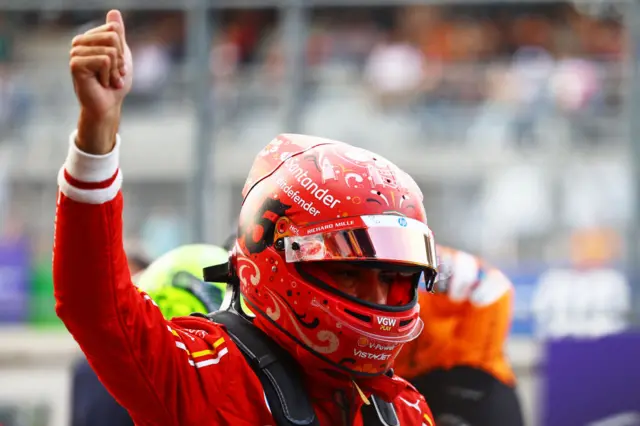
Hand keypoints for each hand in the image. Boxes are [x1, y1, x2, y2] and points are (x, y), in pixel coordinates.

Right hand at [70, 10, 132, 154]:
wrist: (109, 105)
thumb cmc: (115, 82)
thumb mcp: (122, 55)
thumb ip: (117, 34)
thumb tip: (113, 12)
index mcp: (89, 38)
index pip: (114, 30)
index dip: (122, 50)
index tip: (118, 65)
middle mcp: (79, 42)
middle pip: (113, 38)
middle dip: (120, 60)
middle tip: (115, 74)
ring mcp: (75, 53)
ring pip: (110, 51)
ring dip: (115, 71)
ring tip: (109, 81)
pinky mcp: (76, 64)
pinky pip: (104, 60)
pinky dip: (109, 75)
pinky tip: (103, 83)